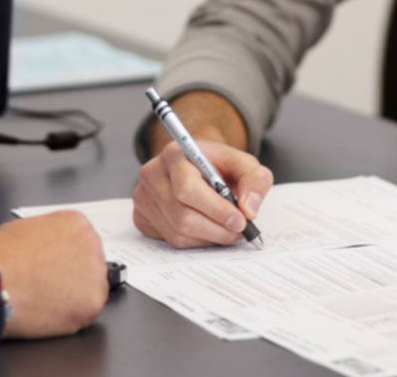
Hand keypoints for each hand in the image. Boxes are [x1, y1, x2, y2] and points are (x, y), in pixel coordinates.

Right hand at [0, 211, 107, 338]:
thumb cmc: (0, 257)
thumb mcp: (24, 227)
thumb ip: (47, 235)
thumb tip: (47, 247)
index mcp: (76, 223)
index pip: (81, 241)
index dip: (65, 258)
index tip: (55, 267)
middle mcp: (92, 244)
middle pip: (90, 264)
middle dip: (73, 276)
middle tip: (49, 285)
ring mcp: (95, 274)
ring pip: (91, 289)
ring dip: (74, 297)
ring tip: (46, 299)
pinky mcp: (93, 303)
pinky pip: (86, 312)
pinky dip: (71, 316)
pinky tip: (50, 311)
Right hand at [131, 140, 273, 248]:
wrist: (197, 166)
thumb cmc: (218, 166)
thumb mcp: (244, 164)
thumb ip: (255, 180)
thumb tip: (249, 209)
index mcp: (174, 154)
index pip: (188, 189)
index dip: (215, 210)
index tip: (240, 221)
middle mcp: (152, 174)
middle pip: (182, 216)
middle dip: (216, 229)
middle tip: (238, 231)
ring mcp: (143, 197)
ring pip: (177, 233)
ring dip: (208, 238)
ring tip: (226, 229)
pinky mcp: (141, 217)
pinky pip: (170, 240)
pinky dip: (195, 242)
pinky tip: (207, 230)